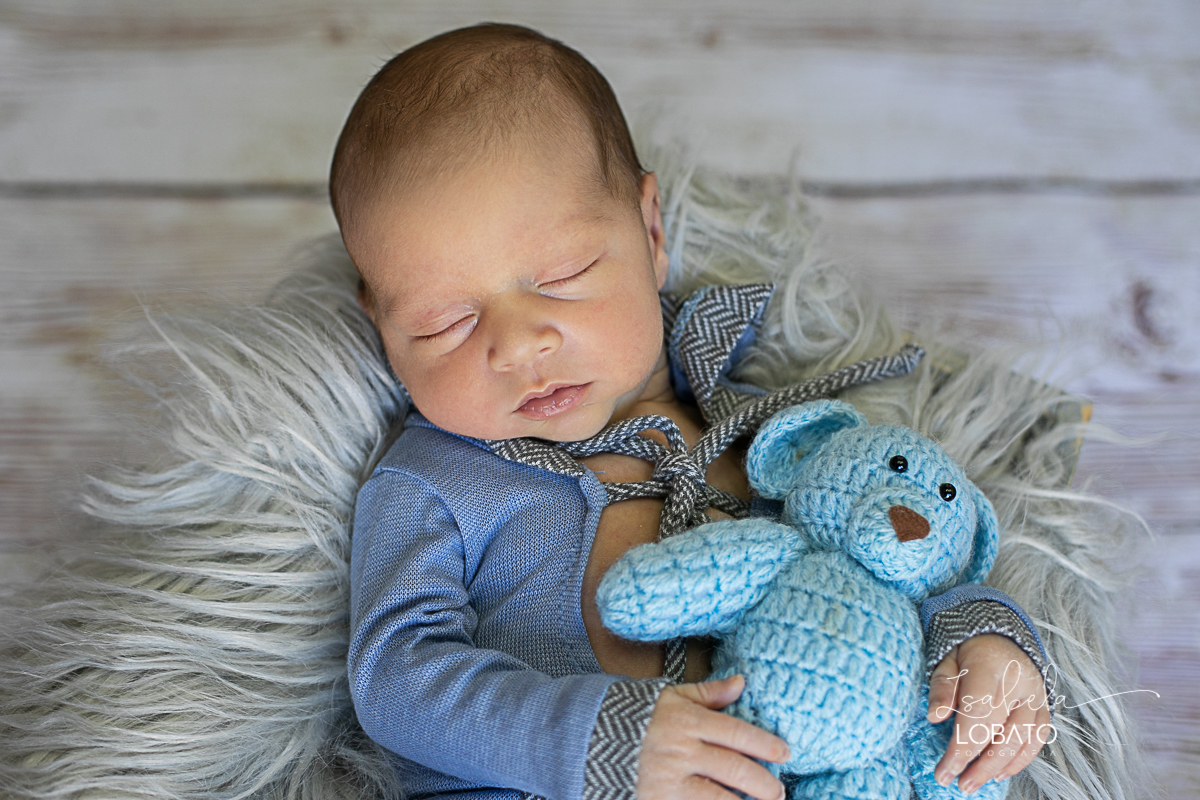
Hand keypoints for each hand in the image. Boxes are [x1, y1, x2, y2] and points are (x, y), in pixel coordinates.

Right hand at [637, 674, 790, 799]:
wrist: (587, 738)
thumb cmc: (633, 716)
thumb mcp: (670, 697)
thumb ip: (707, 694)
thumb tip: (740, 682)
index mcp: (686, 721)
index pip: (737, 732)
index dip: (765, 744)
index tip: (784, 753)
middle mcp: (680, 752)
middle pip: (735, 769)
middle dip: (764, 784)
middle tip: (778, 791)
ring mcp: (669, 782)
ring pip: (720, 799)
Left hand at [927, 633, 1051, 793]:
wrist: (1000, 635)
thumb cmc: (967, 650)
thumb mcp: (945, 658)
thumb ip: (941, 687)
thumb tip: (935, 717)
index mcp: (989, 668)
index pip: (976, 715)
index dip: (961, 748)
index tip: (944, 771)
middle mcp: (1017, 684)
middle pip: (1000, 732)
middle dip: (978, 764)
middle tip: (960, 784)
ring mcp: (1035, 696)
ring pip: (1022, 739)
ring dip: (998, 767)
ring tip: (976, 783)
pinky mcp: (1044, 705)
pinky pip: (1038, 738)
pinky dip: (1021, 759)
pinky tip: (1001, 772)